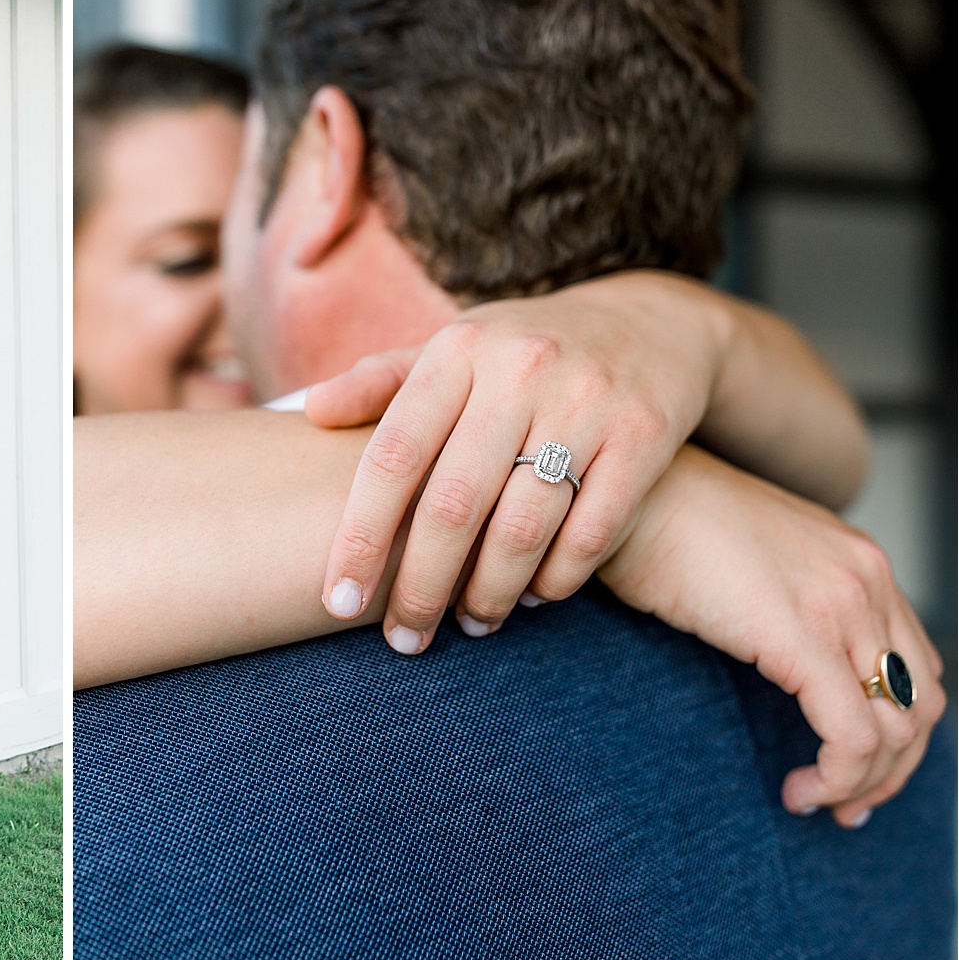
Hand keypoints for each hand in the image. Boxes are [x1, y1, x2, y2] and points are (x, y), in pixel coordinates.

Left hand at [306, 272, 729, 652]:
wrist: (651, 321)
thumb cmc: (520, 350)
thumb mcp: (454, 350)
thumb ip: (381, 383)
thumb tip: (307, 412)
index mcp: (456, 353)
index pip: (392, 457)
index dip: (359, 536)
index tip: (337, 601)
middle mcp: (518, 371)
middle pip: (452, 505)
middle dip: (421, 586)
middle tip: (405, 638)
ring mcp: (586, 402)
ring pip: (522, 528)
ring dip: (489, 593)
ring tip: (470, 624)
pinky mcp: (645, 434)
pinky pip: (592, 530)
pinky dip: (557, 578)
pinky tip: (533, 598)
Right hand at [602, 445, 945, 824]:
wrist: (621, 492)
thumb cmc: (656, 522)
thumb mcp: (742, 560)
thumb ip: (779, 600)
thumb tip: (775, 658)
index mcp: (856, 562)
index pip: (916, 662)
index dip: (897, 727)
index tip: (851, 765)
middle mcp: (867, 580)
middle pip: (922, 702)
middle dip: (892, 768)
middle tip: (844, 802)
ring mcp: (841, 607)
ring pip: (899, 728)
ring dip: (864, 781)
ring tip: (815, 799)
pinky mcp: (802, 638)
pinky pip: (852, 736)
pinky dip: (836, 777)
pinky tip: (796, 790)